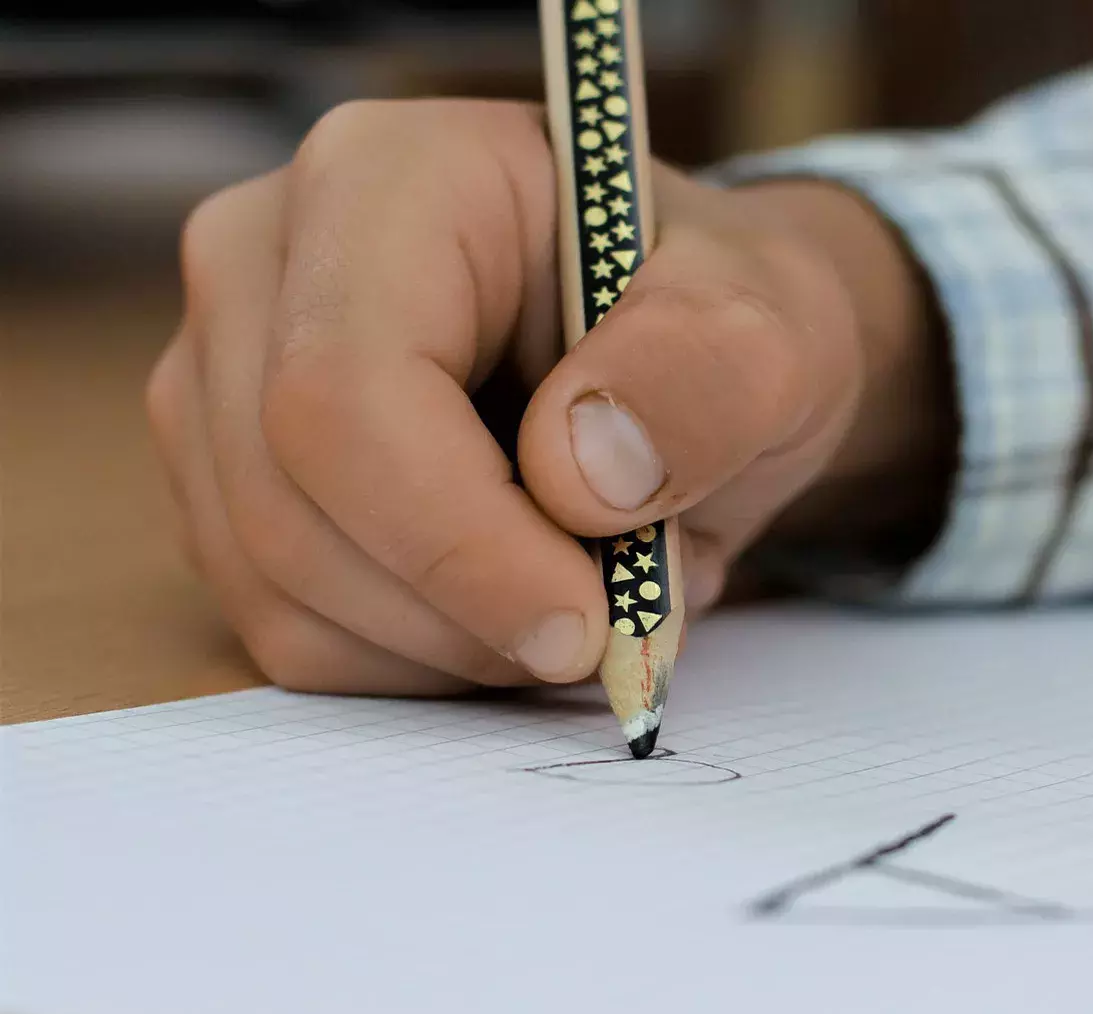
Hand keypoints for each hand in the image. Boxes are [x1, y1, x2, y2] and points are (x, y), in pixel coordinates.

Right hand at [147, 100, 950, 695]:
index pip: (347, 391)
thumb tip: (582, 475)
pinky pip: (290, 633)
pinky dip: (422, 661)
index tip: (586, 625)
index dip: (457, 542)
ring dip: (455, 646)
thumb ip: (706, 379)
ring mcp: (224, 378)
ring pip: (280, 590)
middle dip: (467, 610)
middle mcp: (266, 264)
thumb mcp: (775, 329)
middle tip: (615, 625)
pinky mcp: (229, 484)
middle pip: (293, 505)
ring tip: (587, 591)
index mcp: (386, 181)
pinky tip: (516, 602)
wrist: (693, 357)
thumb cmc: (720, 324)